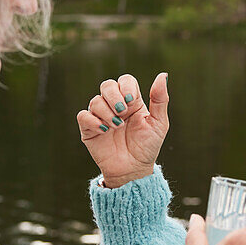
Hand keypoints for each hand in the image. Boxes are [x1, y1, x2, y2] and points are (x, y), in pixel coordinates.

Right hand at [76, 72, 168, 187]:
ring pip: (95, 100)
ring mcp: (101, 117)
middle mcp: (114, 106)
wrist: (134, 170)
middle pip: (107, 85)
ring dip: (106, 112)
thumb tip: (163, 75)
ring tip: (117, 126)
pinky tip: (104, 130)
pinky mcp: (89, 129)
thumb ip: (160, 99)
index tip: (131, 101)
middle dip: (114, 95)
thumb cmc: (147, 147)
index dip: (126, 86)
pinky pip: (83, 116)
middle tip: (123, 112)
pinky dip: (92, 121)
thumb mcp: (158, 123)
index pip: (125, 80)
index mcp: (132, 101)